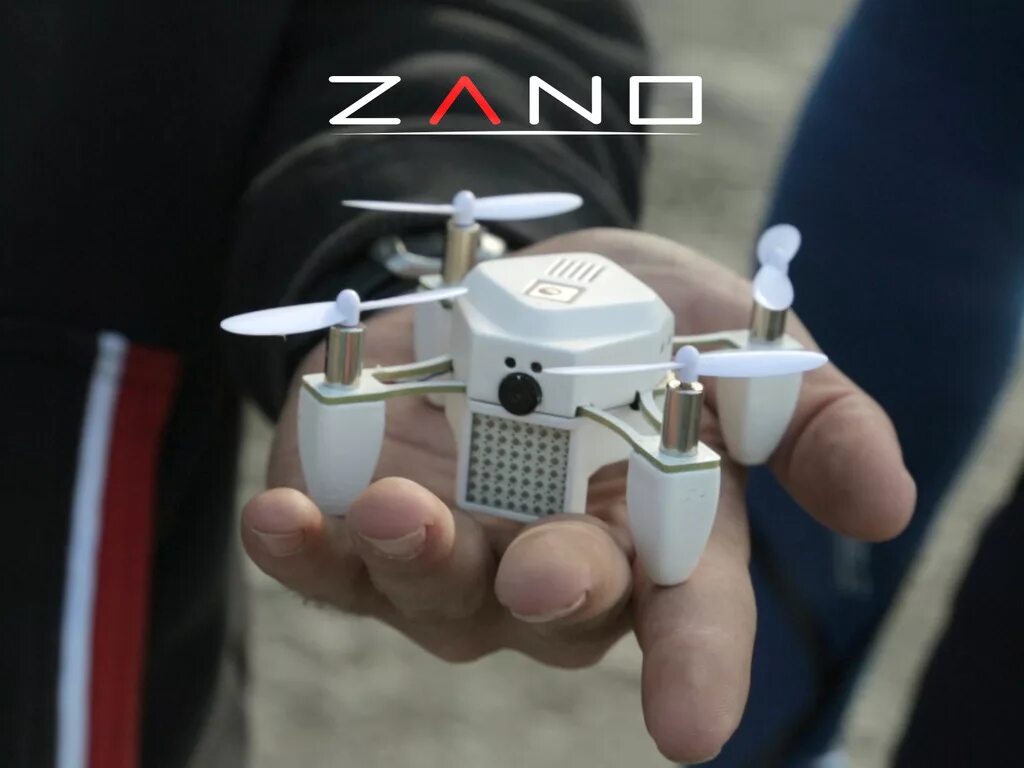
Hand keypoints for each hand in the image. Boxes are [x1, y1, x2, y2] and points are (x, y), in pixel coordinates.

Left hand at [240, 228, 914, 762]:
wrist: (513, 278)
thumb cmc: (638, 318)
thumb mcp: (736, 337)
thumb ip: (808, 415)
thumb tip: (886, 506)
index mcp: (653, 533)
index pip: (688, 620)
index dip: (698, 672)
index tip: (694, 726)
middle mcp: (553, 562)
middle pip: (556, 609)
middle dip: (554, 592)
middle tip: (548, 570)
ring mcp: (454, 549)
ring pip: (434, 593)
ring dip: (414, 561)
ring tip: (394, 511)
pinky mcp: (361, 517)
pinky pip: (328, 558)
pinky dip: (303, 547)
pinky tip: (282, 519)